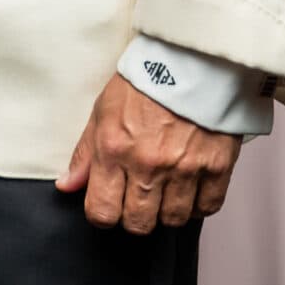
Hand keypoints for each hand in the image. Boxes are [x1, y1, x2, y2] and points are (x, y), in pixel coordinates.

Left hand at [57, 74, 242, 232]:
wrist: (191, 60)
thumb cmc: (144, 82)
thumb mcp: (102, 111)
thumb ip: (85, 154)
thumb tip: (67, 186)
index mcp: (114, 150)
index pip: (102, 212)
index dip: (102, 214)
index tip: (107, 205)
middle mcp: (148, 165)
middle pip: (138, 224)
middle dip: (134, 216)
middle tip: (137, 196)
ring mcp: (184, 169)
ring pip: (173, 220)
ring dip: (167, 210)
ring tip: (165, 188)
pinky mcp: (217, 168)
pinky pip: (206, 208)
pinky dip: (198, 204)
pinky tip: (189, 186)